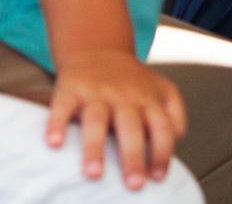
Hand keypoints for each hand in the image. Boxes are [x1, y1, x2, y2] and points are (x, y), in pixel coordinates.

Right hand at [46, 51, 187, 187]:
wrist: (97, 48)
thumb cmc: (131, 81)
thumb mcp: (161, 89)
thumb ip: (174, 114)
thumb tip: (176, 140)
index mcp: (147, 100)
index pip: (162, 127)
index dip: (162, 152)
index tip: (158, 177)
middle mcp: (124, 96)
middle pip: (131, 127)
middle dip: (133, 157)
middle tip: (134, 185)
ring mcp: (96, 92)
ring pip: (97, 119)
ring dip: (95, 147)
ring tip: (94, 174)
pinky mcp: (71, 88)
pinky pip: (63, 106)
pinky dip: (57, 124)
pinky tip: (54, 143)